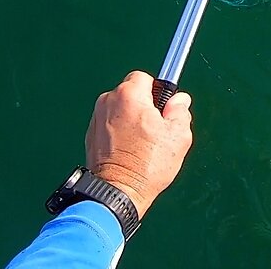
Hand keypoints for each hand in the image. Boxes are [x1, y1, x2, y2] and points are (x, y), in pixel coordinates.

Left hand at [86, 71, 192, 216]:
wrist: (117, 192)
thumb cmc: (147, 165)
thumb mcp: (178, 136)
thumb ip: (180, 110)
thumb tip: (179, 100)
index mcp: (129, 96)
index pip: (144, 77)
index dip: (157, 91)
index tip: (163, 106)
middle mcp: (108, 102)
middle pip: (131, 93)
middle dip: (144, 106)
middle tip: (156, 129)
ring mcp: (96, 119)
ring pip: (120, 109)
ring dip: (131, 119)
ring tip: (143, 144)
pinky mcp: (91, 135)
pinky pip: (110, 124)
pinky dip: (119, 132)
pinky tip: (130, 150)